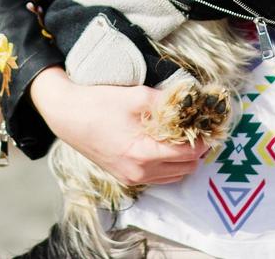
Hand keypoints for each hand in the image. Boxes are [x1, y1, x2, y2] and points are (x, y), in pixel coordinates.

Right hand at [29, 67, 205, 184]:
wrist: (66, 115)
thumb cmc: (99, 103)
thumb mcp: (137, 96)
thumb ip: (168, 103)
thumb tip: (192, 102)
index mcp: (144, 154)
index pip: (189, 153)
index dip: (203, 138)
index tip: (208, 123)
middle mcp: (140, 173)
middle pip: (186, 168)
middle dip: (196, 149)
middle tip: (197, 128)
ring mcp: (131, 178)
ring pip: (174, 175)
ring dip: (183, 159)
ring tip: (182, 135)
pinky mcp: (125, 176)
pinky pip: (158, 177)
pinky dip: (168, 164)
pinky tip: (164, 144)